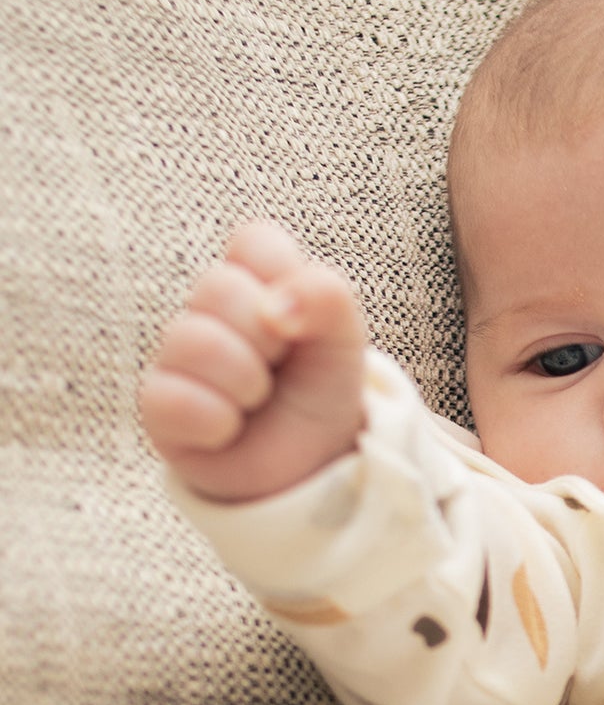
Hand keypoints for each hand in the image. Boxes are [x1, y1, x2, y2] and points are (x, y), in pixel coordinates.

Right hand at [139, 222, 369, 502]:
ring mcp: (176, 353)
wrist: (308, 464)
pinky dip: (219, 422)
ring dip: (246, 382)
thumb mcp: (344, 342)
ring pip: (194, 340)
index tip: (300, 321)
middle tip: (280, 367)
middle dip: (268, 338)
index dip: (284, 279)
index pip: (254, 240)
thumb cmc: (319, 391)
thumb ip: (327, 297)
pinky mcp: (157, 402)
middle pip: (217, 287)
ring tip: (257, 399)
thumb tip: (275, 307)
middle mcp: (208, 309)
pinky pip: (175, 398)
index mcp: (255, 280)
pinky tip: (230, 428)